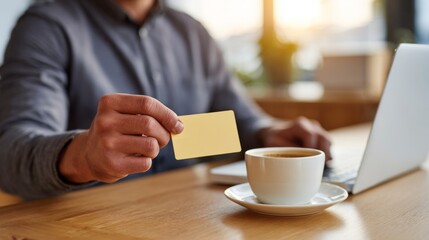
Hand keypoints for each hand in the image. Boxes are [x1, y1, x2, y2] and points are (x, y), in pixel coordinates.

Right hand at [59, 94, 183, 182]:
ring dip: (156, 148)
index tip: (178, 125)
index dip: (167, 114)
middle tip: (164, 139)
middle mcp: (105, 121)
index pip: (147, 103)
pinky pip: (145, 163)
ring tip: (148, 148)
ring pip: (151, 145)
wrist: (89, 155)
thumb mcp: (126, 114)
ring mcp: (107, 143)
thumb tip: (178, 125)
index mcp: (110, 103)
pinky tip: (137, 159)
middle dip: (165, 133)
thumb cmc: (117, 131)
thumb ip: (151, 115)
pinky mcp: (112, 164)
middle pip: (150, 124)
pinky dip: (147, 161)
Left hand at [258, 117, 331, 159]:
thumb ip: (287, 149)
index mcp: (300, 125)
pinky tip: (320, 162)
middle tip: (316, 164)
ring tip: (319, 164)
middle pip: (323, 138)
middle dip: (321, 152)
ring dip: (326, 153)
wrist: (276, 133)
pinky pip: (328, 145)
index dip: (310, 147)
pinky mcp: (321, 138)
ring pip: (328, 141)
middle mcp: (311, 125)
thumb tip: (299, 160)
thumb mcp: (275, 143)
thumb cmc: (275, 138)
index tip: (307, 159)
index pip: (310, 135)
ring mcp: (318, 131)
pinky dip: (326, 154)